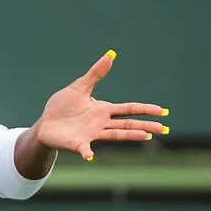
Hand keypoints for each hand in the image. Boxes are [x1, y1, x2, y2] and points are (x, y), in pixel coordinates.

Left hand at [34, 51, 168, 161]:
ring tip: (146, 137)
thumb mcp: (79, 87)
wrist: (46, 124)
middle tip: (164, 129)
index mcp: (103, 109)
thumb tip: (111, 54)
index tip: (163, 111)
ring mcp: (91, 134)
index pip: (129, 109)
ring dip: (130, 135)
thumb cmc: (62, 107)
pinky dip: (87, 153)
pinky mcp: (78, 143)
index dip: (145, 109)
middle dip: (146, 125)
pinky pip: (84, 149)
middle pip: (128, 124)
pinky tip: (90, 156)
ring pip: (116, 134)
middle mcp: (101, 123)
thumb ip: (95, 73)